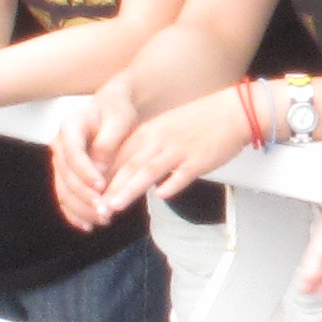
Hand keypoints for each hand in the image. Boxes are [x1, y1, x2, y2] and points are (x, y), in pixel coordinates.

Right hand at [50, 89, 131, 231]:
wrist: (112, 108)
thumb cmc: (117, 110)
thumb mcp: (119, 118)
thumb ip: (108, 142)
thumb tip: (100, 169)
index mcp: (70, 128)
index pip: (73, 153)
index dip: (85, 172)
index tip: (101, 187)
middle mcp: (60, 146)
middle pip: (66, 176)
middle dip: (84, 197)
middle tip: (105, 212)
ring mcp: (60, 162)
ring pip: (63, 190)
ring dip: (80, 209)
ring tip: (102, 220)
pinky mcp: (66, 175)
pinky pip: (64, 197)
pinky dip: (73, 213)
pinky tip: (87, 226)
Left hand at [97, 86, 253, 218]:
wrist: (232, 111)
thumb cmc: (199, 123)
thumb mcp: (164, 131)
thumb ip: (144, 151)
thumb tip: (129, 176)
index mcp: (148, 133)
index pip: (117, 157)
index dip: (101, 178)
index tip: (89, 197)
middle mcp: (158, 140)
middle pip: (127, 166)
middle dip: (109, 190)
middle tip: (95, 209)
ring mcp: (178, 150)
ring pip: (148, 170)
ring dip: (129, 189)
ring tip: (113, 206)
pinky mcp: (198, 159)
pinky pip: (183, 173)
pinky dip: (172, 184)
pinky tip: (162, 196)